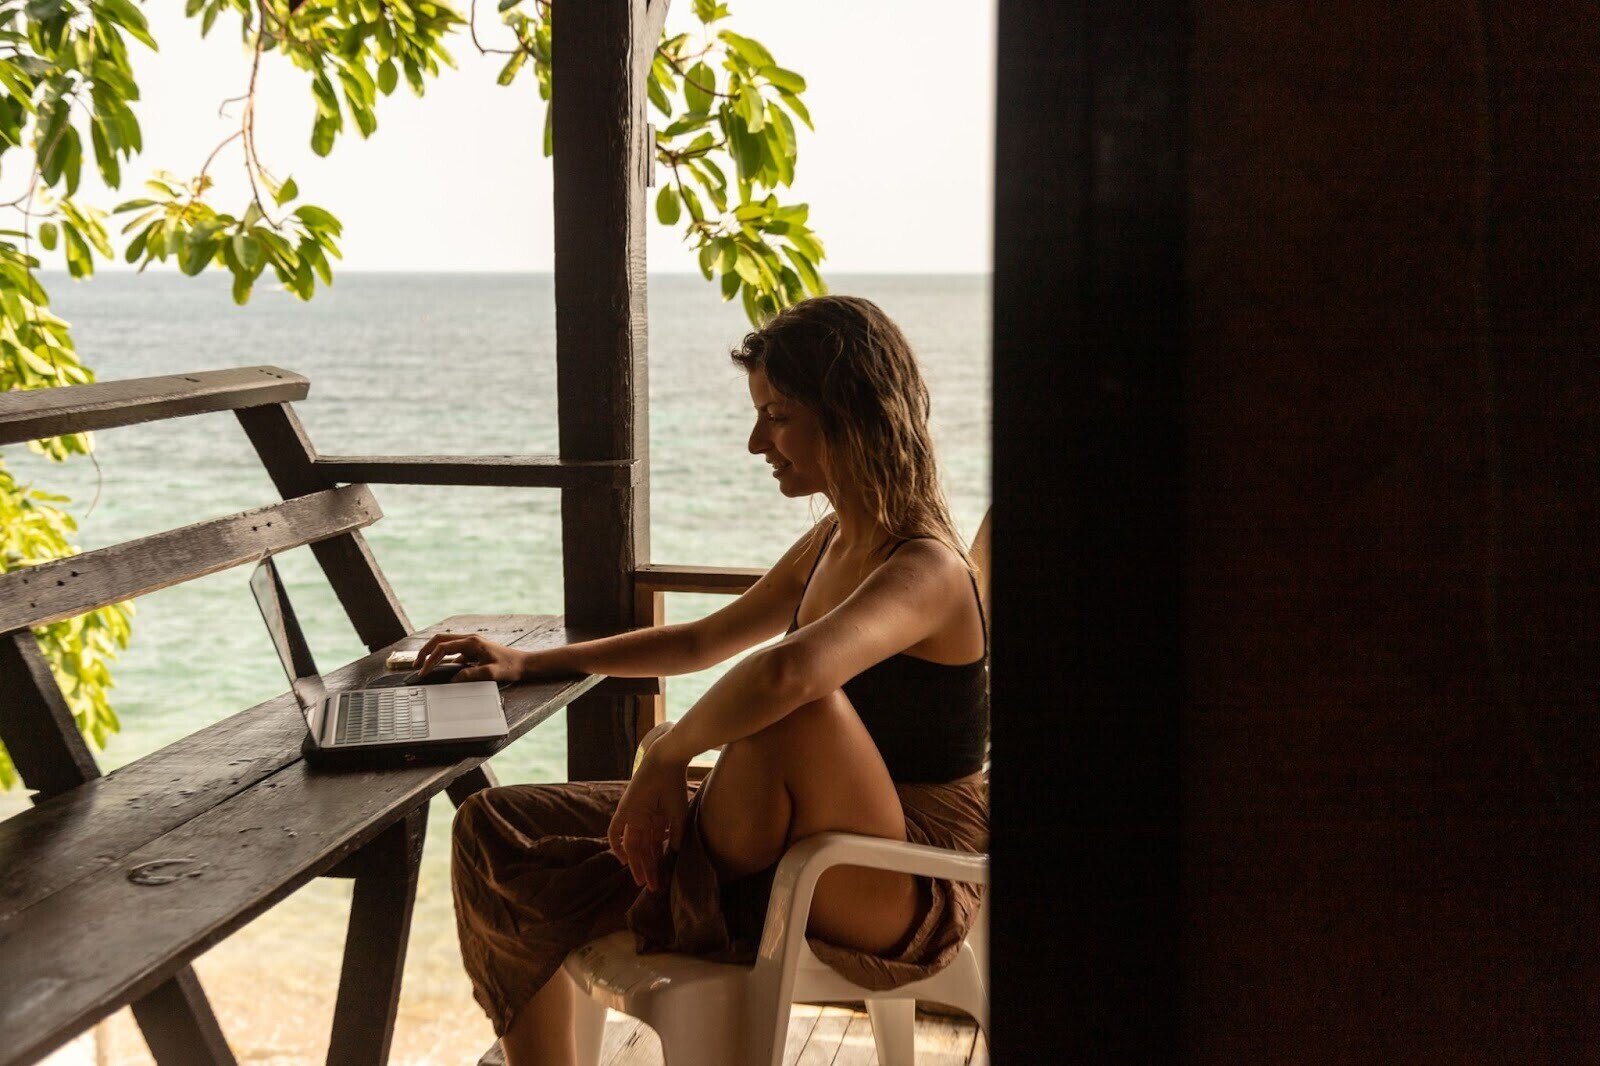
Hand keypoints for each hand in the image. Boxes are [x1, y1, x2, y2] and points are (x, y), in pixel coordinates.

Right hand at [415, 632, 523, 682]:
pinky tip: (442, 671)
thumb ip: (471, 675)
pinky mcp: (473, 650)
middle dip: (425, 651)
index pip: (443, 647)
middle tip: (416, 665)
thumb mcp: (491, 673)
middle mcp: (469, 639)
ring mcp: (471, 644)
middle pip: (440, 640)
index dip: (430, 659)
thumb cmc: (510, 667)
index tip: (423, 671)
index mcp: (472, 642)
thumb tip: (453, 680)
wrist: (524, 663)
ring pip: (445, 644)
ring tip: (423, 666)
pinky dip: (444, 659)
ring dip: (433, 653)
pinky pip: (453, 652)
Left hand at [608, 748, 688, 891]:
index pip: (654, 848)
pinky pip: (614, 831)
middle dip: (647, 869)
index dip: (657, 864)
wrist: (666, 765)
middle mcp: (642, 822)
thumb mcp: (678, 815)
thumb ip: (675, 834)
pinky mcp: (623, 811)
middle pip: (643, 851)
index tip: (661, 880)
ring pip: (632, 846)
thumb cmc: (675, 786)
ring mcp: (632, 817)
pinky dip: (616, 845)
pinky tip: (622, 861)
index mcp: (656, 821)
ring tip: (641, 881)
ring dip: (636, 864)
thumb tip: (674, 852)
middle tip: (650, 887)